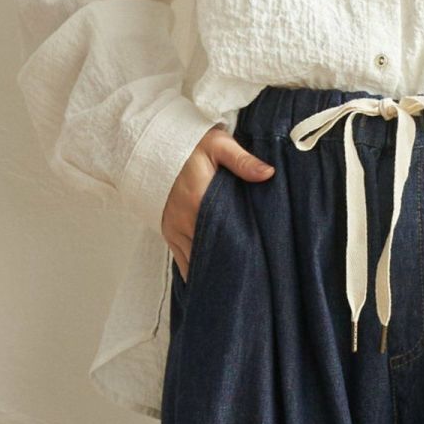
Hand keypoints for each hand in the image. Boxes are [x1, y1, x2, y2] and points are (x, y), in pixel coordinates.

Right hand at [161, 123, 275, 280]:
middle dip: (225, 265)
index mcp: (198, 199)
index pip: (221, 234)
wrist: (156, 144)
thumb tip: (268, 173)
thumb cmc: (190, 144)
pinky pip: (181, 258)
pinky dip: (196, 266)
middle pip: (207, 253)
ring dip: (211, 267)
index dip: (237, 250)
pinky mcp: (168, 231)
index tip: (254, 260)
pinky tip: (211, 273)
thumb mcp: (219, 144)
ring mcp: (173, 228)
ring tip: (232, 279)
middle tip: (248, 276)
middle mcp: (183, 219)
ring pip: (193, 260)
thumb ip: (242, 160)